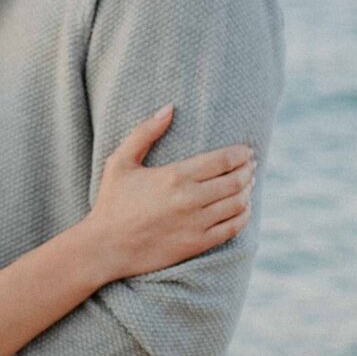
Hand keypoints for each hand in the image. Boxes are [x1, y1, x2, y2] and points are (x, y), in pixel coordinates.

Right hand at [86, 108, 253, 279]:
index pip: (223, 160)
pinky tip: (242, 208)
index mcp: (175, 176)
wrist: (106, 247)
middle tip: (250, 166)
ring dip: (248, 191)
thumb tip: (169, 108)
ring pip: (238, 203)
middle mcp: (190, 199)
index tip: (246, 151)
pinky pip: (233, 228)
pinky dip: (244, 215)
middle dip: (248, 170)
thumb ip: (145, 133)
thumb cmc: (112, 203)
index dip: (241, 153)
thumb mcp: (120, 162)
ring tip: (248, 184)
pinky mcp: (197, 244)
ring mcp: (196, 224)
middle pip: (236, 180)